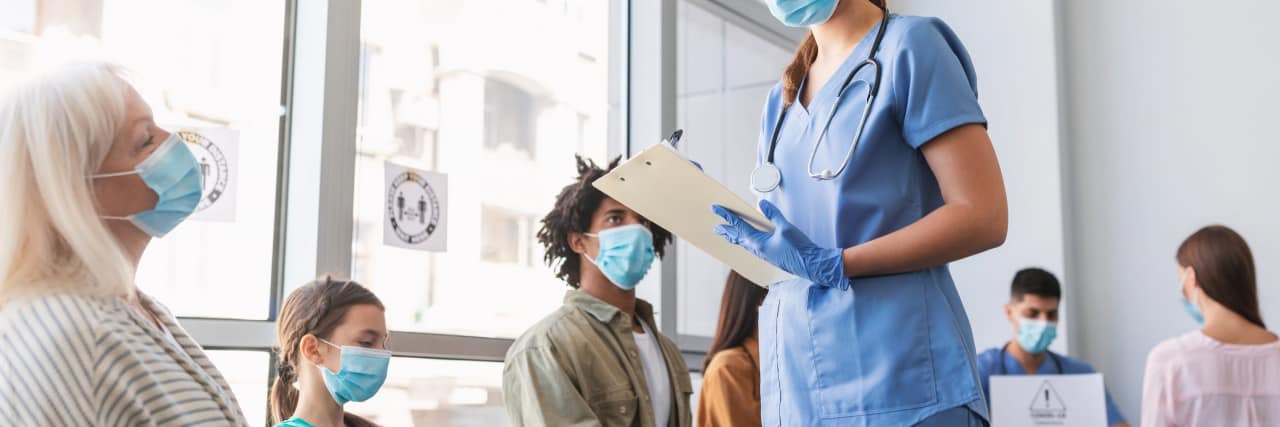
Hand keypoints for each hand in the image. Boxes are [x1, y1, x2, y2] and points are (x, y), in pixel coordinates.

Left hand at [712, 200, 848, 288]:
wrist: (811, 265)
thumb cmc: (799, 248)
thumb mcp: (786, 227)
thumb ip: (773, 215)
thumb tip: (761, 204)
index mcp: (758, 242)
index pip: (738, 226)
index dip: (726, 216)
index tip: (716, 209)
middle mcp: (758, 250)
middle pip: (737, 238)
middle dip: (726, 231)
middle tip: (715, 227)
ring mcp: (763, 254)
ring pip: (744, 244)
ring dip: (734, 238)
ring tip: (727, 235)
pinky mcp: (770, 256)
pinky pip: (752, 248)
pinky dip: (745, 242)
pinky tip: (748, 242)